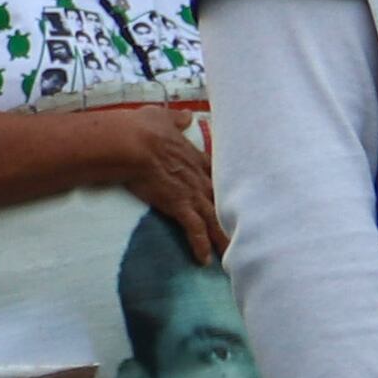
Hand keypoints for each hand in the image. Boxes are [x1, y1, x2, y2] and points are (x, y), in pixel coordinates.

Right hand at [110, 102, 221, 263]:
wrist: (130, 143)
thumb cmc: (142, 128)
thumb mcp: (161, 117)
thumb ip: (176, 120)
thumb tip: (186, 117)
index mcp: (196, 157)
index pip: (218, 175)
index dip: (227, 187)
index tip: (235, 197)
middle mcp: (199, 177)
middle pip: (224, 200)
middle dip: (236, 217)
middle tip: (247, 233)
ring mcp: (191, 192)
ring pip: (215, 219)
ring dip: (224, 238)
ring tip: (233, 257)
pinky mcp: (179, 205)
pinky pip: (194, 229)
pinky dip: (200, 245)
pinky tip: (203, 260)